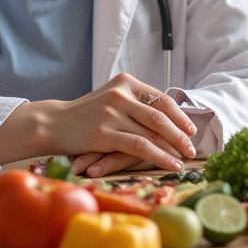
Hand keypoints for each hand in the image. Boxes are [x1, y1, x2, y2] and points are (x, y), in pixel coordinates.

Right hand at [52, 73, 196, 172]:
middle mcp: (121, 94)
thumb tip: (170, 118)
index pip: (161, 99)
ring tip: (183, 159)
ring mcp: (111, 113)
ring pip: (152, 132)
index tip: (191, 129)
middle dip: (180, 134)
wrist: (54, 122)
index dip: (179, 116)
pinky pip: (139, 146)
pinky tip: (169, 164)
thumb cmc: (87, 114)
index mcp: (126, 83)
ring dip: (172, 148)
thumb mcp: (112, 98)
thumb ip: (136, 103)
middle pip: (160, 116)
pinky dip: (159, 156)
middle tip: (193, 148)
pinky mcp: (103, 134)